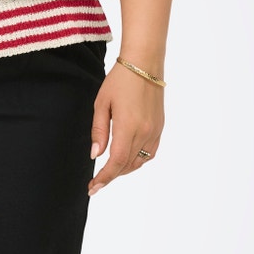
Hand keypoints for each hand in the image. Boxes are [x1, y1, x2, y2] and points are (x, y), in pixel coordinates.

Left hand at [88, 64, 163, 196]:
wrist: (145, 64)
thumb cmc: (119, 81)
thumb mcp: (101, 104)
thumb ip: (99, 132)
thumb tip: (96, 155)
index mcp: (128, 127)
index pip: (116, 162)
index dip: (104, 178)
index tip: (92, 188)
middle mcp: (145, 132)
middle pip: (127, 165)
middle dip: (111, 177)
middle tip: (96, 183)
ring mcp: (155, 131)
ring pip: (140, 162)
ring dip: (124, 170)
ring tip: (109, 172)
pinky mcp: (160, 128)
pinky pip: (150, 153)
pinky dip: (138, 161)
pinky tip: (127, 159)